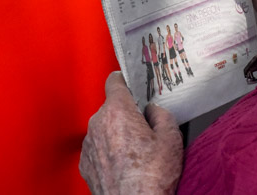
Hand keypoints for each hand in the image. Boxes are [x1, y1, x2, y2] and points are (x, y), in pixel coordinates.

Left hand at [80, 72, 183, 193]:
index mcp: (117, 111)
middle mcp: (97, 124)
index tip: (132, 84)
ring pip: (104, 129)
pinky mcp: (85, 164)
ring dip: (117, 135)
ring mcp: (89, 145)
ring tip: (136, 153)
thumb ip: (161, 114)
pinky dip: (109, 153)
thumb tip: (153, 110)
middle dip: (126, 114)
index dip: (125, 80)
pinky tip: (125, 165)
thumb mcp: (171, 138)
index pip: (114, 81)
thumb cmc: (151, 176)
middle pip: (112, 108)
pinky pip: (98, 148)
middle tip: (145, 130)